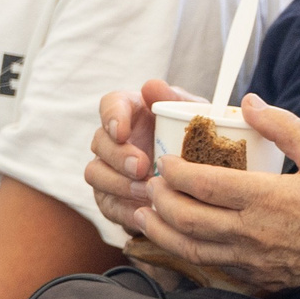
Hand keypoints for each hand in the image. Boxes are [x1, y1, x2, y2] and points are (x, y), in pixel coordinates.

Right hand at [84, 78, 200, 227]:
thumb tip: (151, 86)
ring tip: (148, 191)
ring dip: (119, 184)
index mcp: (131, 111)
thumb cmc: (196, 136)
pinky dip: (124, 210)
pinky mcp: (112, 197)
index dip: (111, 117)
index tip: (122, 131)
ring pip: (95, 174)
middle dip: (118, 156)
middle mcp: (113, 139)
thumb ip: (175, 99)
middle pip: (99, 143)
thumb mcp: (195, 115)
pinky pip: (107, 205)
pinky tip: (145, 212)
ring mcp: (109, 168)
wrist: (204, 175)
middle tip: (142, 167)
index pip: (110, 104)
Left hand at [99, 95, 299, 298]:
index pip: (203, 184)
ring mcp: (255, 260)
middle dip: (161, 198)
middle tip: (154, 182)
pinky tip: (181, 238)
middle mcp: (256, 233)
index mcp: (270, 199)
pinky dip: (187, 250)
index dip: (176, 170)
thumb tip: (251, 102)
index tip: (168, 158)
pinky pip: (211, 265)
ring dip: (161, 229)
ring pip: (190, 247)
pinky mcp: (260, 278)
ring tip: (147, 213)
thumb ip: (286, 128)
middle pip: (186, 218)